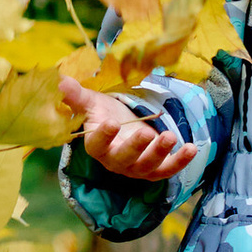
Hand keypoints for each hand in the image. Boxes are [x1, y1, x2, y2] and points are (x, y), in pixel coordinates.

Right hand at [60, 70, 196, 187]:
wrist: (122, 126)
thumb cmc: (104, 114)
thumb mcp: (92, 103)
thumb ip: (76, 95)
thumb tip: (59, 81)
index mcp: (97, 146)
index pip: (97, 145)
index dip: (103, 136)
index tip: (111, 122)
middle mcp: (115, 161)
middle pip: (124, 159)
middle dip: (136, 147)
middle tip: (146, 132)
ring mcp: (136, 168)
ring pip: (147, 166)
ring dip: (160, 153)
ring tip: (171, 136)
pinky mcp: (155, 169)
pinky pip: (168, 170)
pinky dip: (180, 161)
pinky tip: (192, 149)